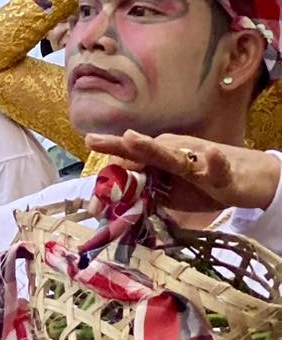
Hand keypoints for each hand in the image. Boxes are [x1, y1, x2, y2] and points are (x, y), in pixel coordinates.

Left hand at [81, 131, 281, 213]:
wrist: (250, 179)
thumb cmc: (204, 182)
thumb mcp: (169, 193)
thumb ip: (143, 192)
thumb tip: (111, 201)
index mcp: (159, 159)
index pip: (128, 160)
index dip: (107, 169)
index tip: (88, 173)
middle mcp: (174, 154)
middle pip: (141, 150)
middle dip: (117, 146)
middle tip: (90, 139)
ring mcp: (197, 161)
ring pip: (172, 154)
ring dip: (151, 147)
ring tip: (131, 138)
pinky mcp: (222, 173)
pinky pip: (218, 167)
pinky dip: (215, 162)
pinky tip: (211, 155)